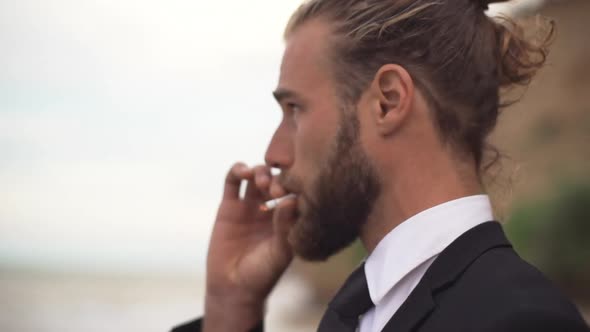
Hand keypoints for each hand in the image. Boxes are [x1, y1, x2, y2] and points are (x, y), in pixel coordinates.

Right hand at [203, 163, 296, 330]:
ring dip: (260, 171)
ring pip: (257, 177)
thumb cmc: (262, 273)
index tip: (291, 192)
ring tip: (260, 180)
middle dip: (277, 178)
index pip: (294, 192)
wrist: (234, 287)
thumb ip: (285, 226)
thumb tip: (290, 200)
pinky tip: (243, 171)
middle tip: (275, 189)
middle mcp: (270, 209)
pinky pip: (233, 181)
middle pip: (276, 181)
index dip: (294, 186)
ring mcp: (250, 206)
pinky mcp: (229, 206)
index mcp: (287, 219)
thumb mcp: (280, 252)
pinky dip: (238, 170)